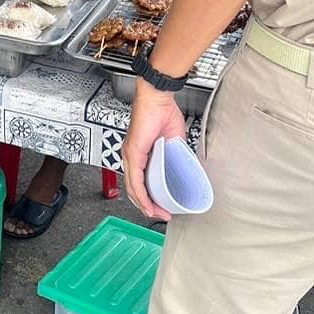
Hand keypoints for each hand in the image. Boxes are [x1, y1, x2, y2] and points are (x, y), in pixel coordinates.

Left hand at [121, 83, 187, 221]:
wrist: (158, 98)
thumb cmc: (163, 114)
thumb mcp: (173, 142)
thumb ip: (174, 155)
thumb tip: (183, 167)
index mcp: (139, 153)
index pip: (139, 181)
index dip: (148, 197)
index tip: (161, 207)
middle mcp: (130, 155)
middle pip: (134, 188)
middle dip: (148, 205)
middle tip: (161, 215)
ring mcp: (130, 154)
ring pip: (133, 187)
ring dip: (145, 204)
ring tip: (157, 214)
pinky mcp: (133, 152)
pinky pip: (135, 179)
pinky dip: (142, 195)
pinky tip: (149, 204)